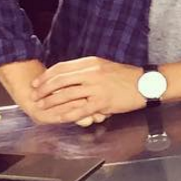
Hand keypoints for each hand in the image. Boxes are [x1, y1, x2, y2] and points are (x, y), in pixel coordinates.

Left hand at [30, 57, 145, 123]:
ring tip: (41, 107)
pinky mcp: (102, 102)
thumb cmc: (127, 76)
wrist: (147, 83)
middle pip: (60, 80)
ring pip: (66, 95)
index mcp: (92, 62)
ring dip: (51, 102)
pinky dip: (66, 115)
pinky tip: (58, 118)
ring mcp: (97, 88)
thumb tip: (70, 75)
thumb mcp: (106, 66)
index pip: (62, 67)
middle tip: (34, 96)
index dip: (46, 76)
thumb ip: (88, 69)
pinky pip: (79, 110)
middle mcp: (92, 73)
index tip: (37, 83)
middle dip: (43, 89)